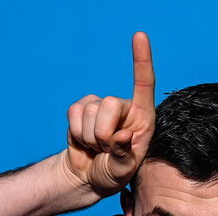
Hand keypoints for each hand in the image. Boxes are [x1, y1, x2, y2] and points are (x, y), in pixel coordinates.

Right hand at [62, 31, 156, 196]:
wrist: (88, 177)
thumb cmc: (112, 174)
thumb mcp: (122, 172)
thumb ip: (123, 155)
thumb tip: (121, 137)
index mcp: (143, 118)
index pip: (144, 84)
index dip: (141, 60)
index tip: (139, 36)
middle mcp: (124, 108)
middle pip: (109, 104)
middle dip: (103, 134)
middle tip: (105, 151)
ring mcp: (102, 107)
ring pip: (90, 112)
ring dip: (89, 138)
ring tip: (96, 148)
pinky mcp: (82, 109)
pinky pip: (73, 114)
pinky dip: (76, 133)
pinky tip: (84, 142)